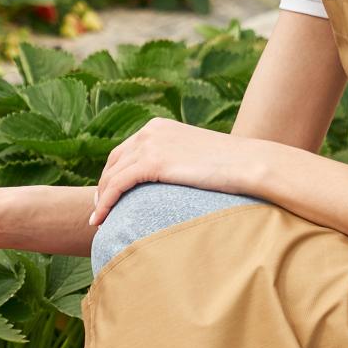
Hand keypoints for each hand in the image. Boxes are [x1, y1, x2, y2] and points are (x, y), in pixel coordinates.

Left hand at [90, 120, 267, 226]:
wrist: (249, 164)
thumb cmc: (231, 167)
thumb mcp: (196, 158)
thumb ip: (177, 163)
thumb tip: (170, 184)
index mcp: (159, 127)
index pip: (125, 152)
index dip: (112, 175)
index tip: (107, 196)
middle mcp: (151, 131)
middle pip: (114, 162)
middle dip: (103, 186)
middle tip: (99, 210)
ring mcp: (151, 144)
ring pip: (112, 175)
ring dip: (101, 199)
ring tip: (98, 220)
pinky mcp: (153, 161)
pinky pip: (118, 184)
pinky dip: (105, 202)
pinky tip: (100, 219)